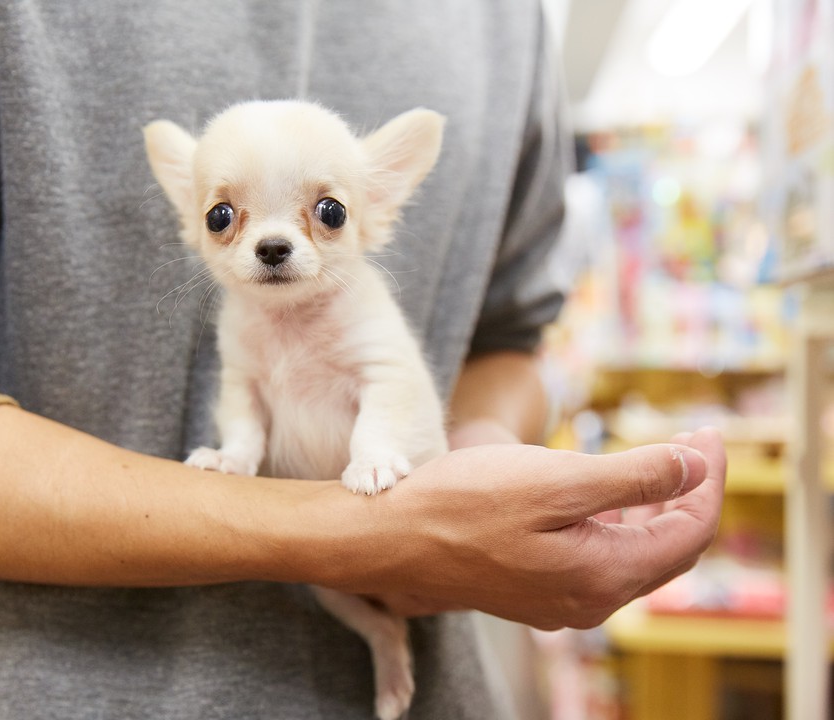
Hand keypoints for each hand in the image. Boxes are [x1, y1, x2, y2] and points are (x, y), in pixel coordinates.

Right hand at [336, 427, 724, 628]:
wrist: (390, 538)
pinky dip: (617, 522)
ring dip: (654, 506)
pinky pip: (598, 558)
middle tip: (694, 442)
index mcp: (603, 575)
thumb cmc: (463, 503)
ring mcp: (560, 599)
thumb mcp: (555, 480)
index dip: (707, 480)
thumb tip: (693, 469)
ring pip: (632, 553)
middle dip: (689, 492)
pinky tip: (607, 495)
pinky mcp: (534, 588)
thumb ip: (634, 477)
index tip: (706, 434)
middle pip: (667, 547)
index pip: (688, 531)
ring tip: (660, 460)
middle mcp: (589, 599)